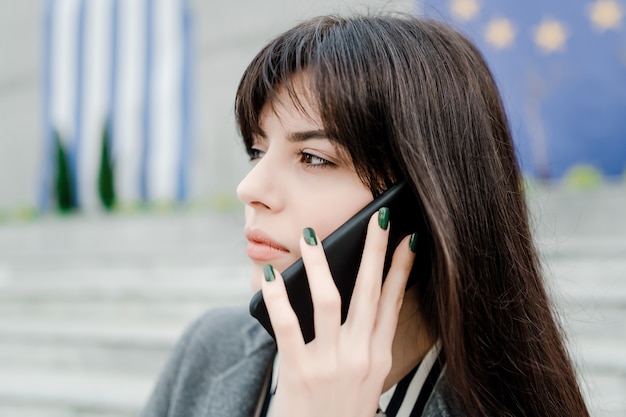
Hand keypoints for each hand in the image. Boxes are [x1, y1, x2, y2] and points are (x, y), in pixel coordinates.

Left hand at [261, 210, 415, 416]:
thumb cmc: (339, 413)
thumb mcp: (364, 382)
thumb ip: (362, 345)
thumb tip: (355, 302)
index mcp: (378, 358)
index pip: (393, 303)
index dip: (402, 269)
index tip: (409, 240)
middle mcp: (360, 357)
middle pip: (370, 293)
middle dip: (375, 251)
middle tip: (379, 218)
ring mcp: (331, 364)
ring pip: (329, 300)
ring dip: (320, 263)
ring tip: (312, 235)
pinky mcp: (300, 372)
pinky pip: (288, 324)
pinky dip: (279, 296)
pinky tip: (272, 275)